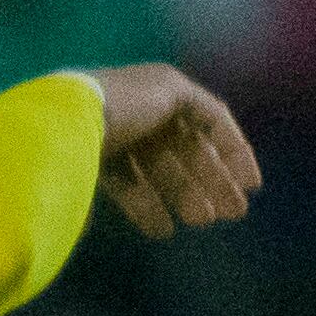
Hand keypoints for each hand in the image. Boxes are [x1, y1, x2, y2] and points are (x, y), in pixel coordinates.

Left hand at [80, 64, 260, 236]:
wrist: (65, 116)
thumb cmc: (122, 102)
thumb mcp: (173, 95)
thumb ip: (204, 113)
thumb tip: (221, 132)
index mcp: (164, 87)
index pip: (210, 121)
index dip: (234, 153)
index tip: (251, 186)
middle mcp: (143, 108)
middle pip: (187, 149)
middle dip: (212, 181)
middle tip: (232, 214)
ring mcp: (118, 133)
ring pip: (160, 169)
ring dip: (184, 195)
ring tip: (200, 222)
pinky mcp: (94, 157)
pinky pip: (128, 183)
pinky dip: (146, 204)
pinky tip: (162, 228)